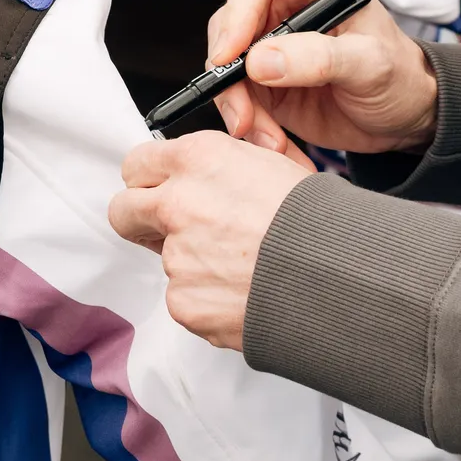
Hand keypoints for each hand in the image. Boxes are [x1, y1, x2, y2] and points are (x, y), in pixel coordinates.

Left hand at [110, 127, 307, 348]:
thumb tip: (203, 173)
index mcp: (197, 159)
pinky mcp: (183, 301)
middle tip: (170, 229)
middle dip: (140, 219)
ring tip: (241, 266)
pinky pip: (185, 297)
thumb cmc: (316, 219)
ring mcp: (176, 256)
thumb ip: (222, 165)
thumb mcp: (272, 163)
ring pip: (165, 258)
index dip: (148, 180)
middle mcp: (177, 203)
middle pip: (124, 210)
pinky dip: (208, 298)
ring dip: (191, 262)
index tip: (157, 189)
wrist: (337, 274)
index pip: (137, 163)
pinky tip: (243, 291)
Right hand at [207, 0, 440, 158]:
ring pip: (225, 65)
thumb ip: (320, 58)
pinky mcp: (262, 79)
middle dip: (231, 73)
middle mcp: (283, 0)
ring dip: (239, 107)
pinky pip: (237, 98)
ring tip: (270, 139)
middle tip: (245, 115)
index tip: (231, 56)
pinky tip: (276, 144)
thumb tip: (261, 61)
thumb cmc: (400, 75)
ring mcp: (269, 42)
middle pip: (228, 23)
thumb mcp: (371, 64)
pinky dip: (250, 125)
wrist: (405, 116)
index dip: (237, 11)